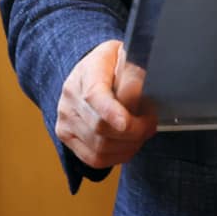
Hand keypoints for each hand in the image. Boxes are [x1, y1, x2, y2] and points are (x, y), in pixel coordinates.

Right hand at [55, 39, 155, 170]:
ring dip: (128, 146)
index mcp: (87, 71)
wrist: (90, 70)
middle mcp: (70, 95)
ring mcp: (65, 117)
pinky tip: (128, 145)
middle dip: (134, 132)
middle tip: (151, 124)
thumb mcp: (127, 57)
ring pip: (99, 147)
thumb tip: (141, 92)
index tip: (126, 123)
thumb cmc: (113, 64)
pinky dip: (117, 157)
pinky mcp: (65, 135)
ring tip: (141, 133)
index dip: (110, 112)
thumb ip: (134, 74)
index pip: (95, 96)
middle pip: (100, 127)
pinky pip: (93, 159)